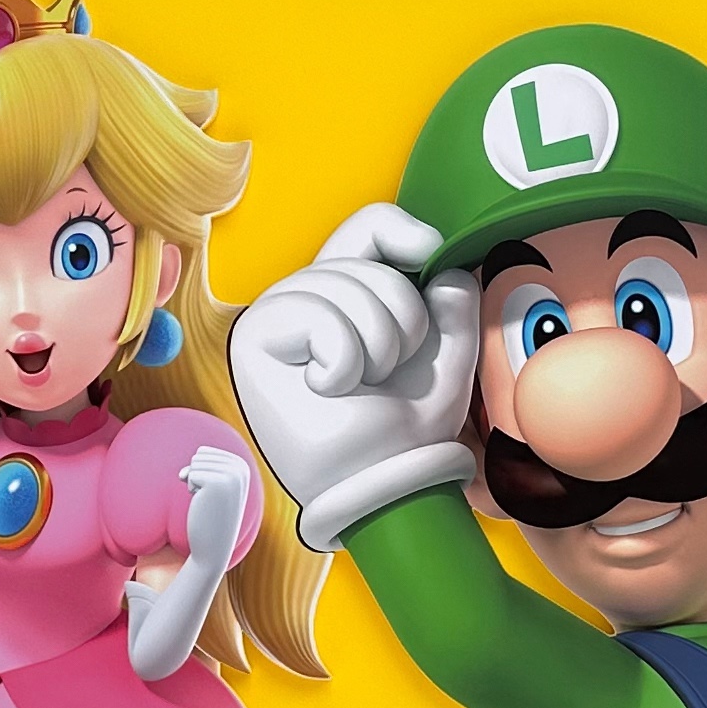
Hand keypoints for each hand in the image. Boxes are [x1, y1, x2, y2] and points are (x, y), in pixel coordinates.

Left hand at [178, 441, 256, 562]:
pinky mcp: (217, 483)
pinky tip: (203, 504)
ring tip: (208, 501)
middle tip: (210, 498)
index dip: (201, 472)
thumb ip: (201, 468)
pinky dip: (191, 489)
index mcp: (242, 466)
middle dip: (197, 476)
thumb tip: (182, 473)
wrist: (214, 545)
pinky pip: (190, 474)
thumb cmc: (210, 514)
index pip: (205, 452)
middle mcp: (241, 468)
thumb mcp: (211, 484)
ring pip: (194, 463)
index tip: (213, 491)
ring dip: (194, 483)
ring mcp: (231, 475)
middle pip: (199, 455)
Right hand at [234, 205, 479, 550]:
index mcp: (351, 289)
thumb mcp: (449, 353)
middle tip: (388, 372)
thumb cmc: (406, 426)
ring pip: (344, 286)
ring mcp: (277, 313)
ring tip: (361, 384)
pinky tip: (329, 389)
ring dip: (374, 348)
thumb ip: (454, 299)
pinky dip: (341, 360)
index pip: (370, 225)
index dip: (404, 231)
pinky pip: (316, 314)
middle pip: (367, 262)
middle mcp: (309, 293)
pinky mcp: (253, 337)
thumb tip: (441, 265)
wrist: (383, 481)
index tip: (429, 256)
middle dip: (401, 324)